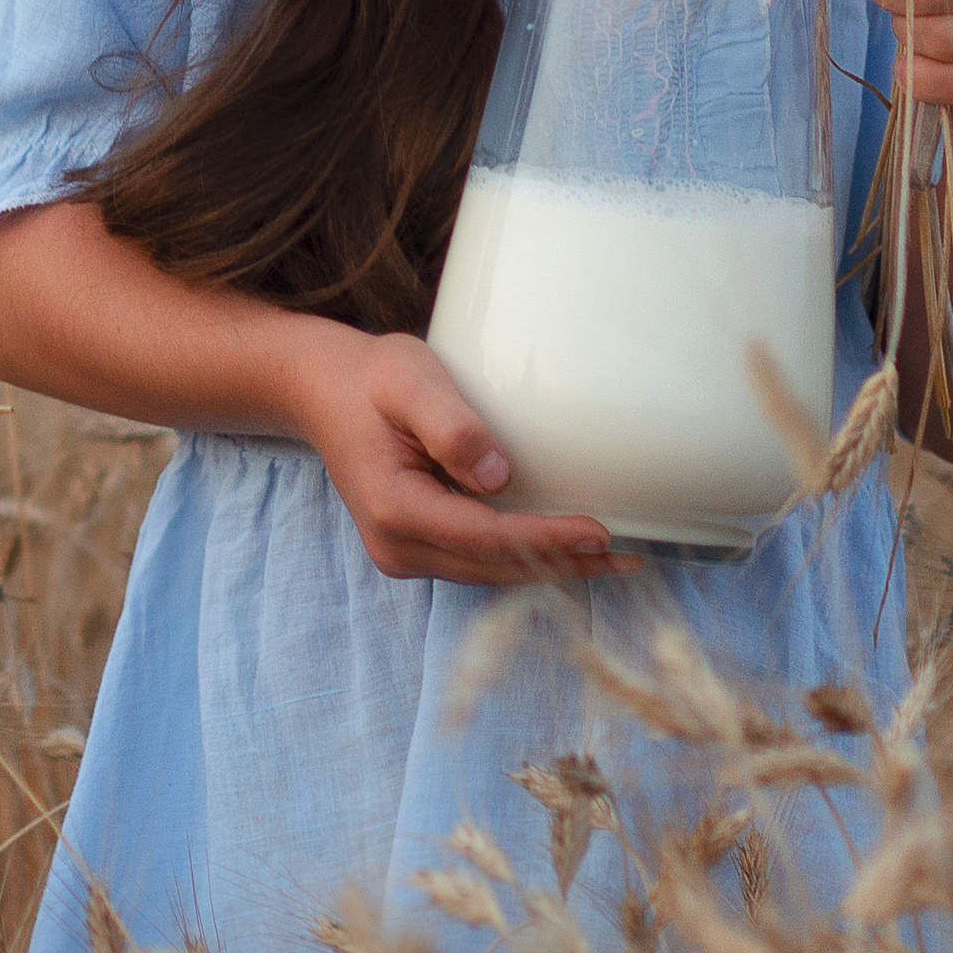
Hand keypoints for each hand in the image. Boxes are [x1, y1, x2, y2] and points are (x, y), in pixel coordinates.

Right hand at [282, 326, 640, 585]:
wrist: (324, 392)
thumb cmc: (373, 379)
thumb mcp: (410, 382)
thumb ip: (451, 426)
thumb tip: (497, 475)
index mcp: (394, 507)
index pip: (485, 536)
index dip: (544, 538)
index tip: (599, 532)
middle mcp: (396, 545)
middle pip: (494, 568)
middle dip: (561, 565)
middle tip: (628, 557)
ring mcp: (403, 553)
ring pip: (489, 574)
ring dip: (549, 568)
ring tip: (612, 561)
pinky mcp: (415, 548)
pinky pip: (478, 563)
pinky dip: (524, 558)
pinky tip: (564, 551)